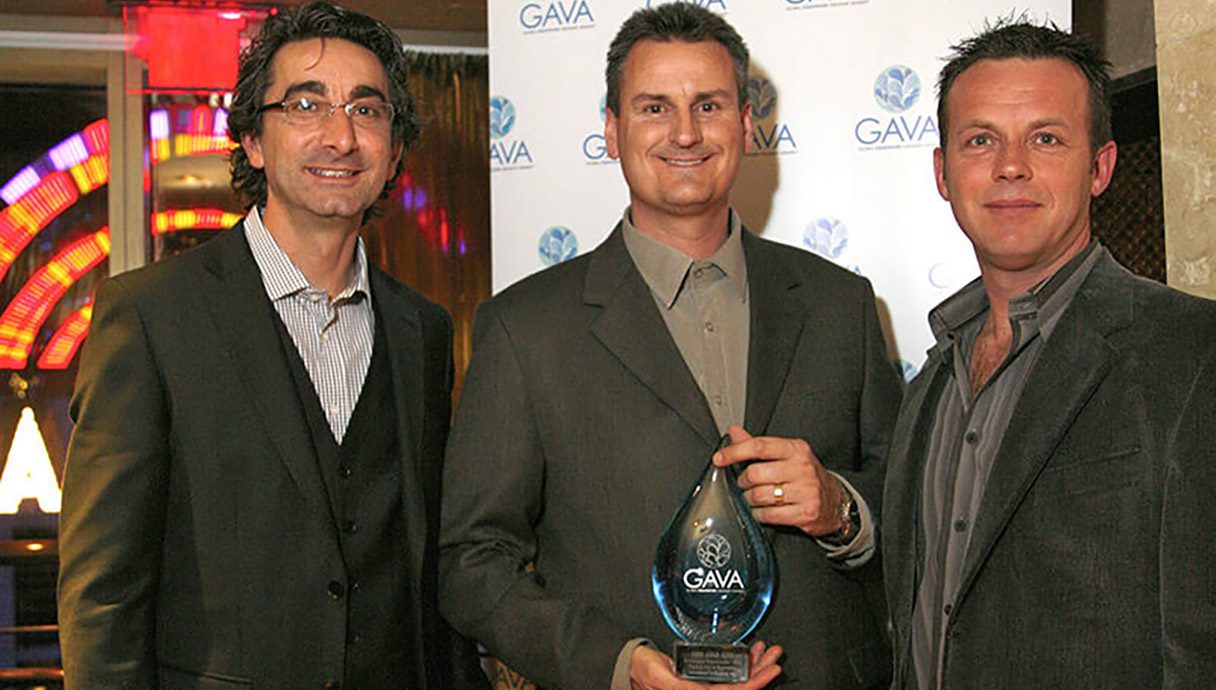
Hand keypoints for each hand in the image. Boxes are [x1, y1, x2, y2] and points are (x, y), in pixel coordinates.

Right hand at [630, 641, 781, 689]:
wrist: (632, 664)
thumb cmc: (644, 670)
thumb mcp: (664, 678)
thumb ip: (685, 686)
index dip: (755, 684)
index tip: (771, 671)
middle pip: (741, 687)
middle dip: (761, 670)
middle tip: (775, 656)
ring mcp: (706, 686)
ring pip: (739, 680)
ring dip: (755, 665)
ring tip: (767, 652)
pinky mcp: (704, 679)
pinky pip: (729, 673)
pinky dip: (742, 662)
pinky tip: (751, 653)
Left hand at [712, 424, 846, 537]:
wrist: (835, 501)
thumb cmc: (805, 476)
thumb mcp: (787, 455)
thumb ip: (758, 445)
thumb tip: (734, 431)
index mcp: (796, 449)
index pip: (759, 446)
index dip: (734, 452)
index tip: (719, 459)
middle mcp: (802, 468)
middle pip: (755, 473)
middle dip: (743, 482)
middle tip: (745, 484)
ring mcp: (806, 491)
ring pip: (759, 495)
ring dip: (749, 499)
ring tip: (754, 498)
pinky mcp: (805, 512)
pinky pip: (768, 515)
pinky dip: (759, 514)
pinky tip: (762, 510)